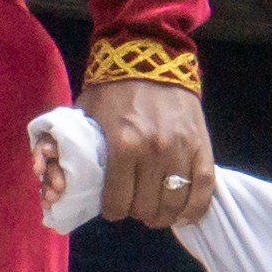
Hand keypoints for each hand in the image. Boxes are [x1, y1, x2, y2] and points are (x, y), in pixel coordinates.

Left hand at [87, 72, 216, 231]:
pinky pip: (203, 188)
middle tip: (133, 204)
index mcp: (122, 146)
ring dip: (163, 215)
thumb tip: (68, 179)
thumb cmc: (112, 88)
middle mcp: (153, 152)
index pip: (117, 201)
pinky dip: (194, 208)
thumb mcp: (86, 116)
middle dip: (135, 212)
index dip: (112, 210)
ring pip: (174, 203)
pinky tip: (184, 214)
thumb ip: (80, 149)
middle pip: (145, 206)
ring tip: (156, 212)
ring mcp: (181, 150)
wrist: (149, 57)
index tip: (112, 208)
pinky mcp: (201, 146)